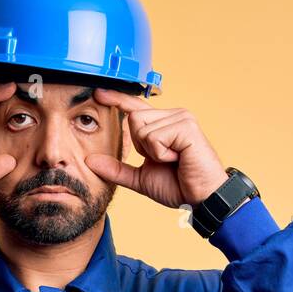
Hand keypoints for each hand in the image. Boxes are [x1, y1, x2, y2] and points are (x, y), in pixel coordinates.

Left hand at [84, 88, 228, 209]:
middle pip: (134, 118)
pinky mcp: (187, 126)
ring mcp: (182, 118)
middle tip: (164, 159)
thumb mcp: (141, 178)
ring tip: (173, 160)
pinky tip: (178, 158)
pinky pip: (154, 136)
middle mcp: (173, 115)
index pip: (136, 107)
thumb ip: (117, 169)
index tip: (99, 93)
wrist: (202, 198)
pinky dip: (160, 153)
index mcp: (163, 124)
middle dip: (141, 145)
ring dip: (152, 152)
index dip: (117, 99)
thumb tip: (90, 161)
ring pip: (142, 128)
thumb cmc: (179, 186)